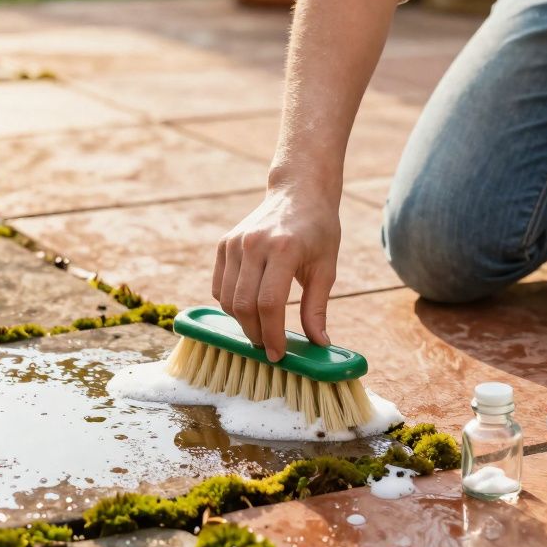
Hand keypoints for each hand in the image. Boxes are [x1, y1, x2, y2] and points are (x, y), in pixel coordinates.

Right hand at [213, 186, 339, 360]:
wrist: (298, 192)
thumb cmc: (318, 231)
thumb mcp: (326, 267)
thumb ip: (318, 307)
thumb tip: (319, 344)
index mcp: (284, 248)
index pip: (270, 303)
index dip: (272, 334)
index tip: (278, 354)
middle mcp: (254, 244)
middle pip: (244, 305)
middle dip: (255, 334)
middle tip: (269, 347)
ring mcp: (235, 243)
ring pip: (228, 299)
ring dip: (242, 323)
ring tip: (262, 329)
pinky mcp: (224, 244)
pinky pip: (220, 287)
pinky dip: (231, 305)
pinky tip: (250, 308)